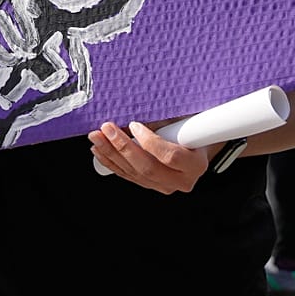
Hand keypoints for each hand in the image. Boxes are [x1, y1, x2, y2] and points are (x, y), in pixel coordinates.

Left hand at [87, 121, 207, 194]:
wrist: (197, 145)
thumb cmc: (192, 128)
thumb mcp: (185, 120)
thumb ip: (168, 119)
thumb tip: (141, 110)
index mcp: (195, 164)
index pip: (171, 156)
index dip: (151, 142)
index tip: (134, 125)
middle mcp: (181, 180)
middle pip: (148, 167)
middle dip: (123, 146)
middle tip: (107, 128)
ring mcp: (165, 186)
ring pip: (134, 173)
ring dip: (111, 153)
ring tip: (97, 137)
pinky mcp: (151, 185)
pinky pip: (128, 176)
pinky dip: (111, 162)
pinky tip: (99, 150)